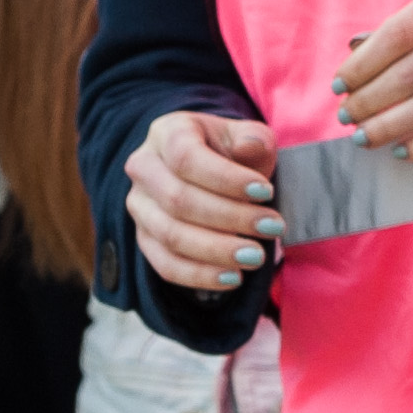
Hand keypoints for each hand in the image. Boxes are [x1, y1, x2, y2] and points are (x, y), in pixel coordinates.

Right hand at [126, 108, 279, 289]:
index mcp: (167, 133)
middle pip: (179, 199)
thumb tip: (249, 148)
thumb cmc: (235, 153)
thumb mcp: (250, 138)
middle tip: (273, 227)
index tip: (267, 192)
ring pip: (171, 235)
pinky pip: (165, 264)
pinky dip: (199, 275)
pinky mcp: (144, 239)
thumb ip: (254, 140)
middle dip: (230, 217)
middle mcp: (144, 168)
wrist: (215, 172)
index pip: (187, 157)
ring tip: (256, 257)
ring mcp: (139, 206)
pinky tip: (233, 278)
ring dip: (216, 250)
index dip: (226, 178)